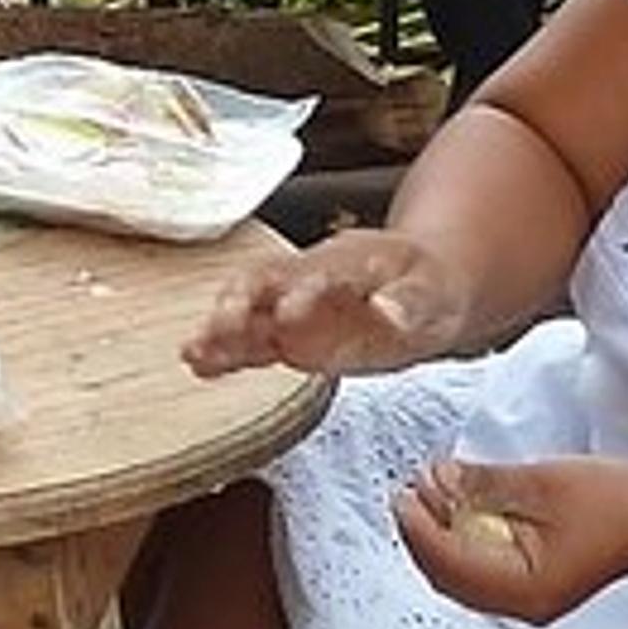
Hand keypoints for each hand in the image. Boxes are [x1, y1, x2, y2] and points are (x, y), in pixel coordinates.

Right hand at [185, 230, 467, 377]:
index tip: (289, 314)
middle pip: (263, 281)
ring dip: (221, 329)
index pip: (319, 272)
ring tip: (195, 352)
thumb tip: (389, 314)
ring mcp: (290, 306)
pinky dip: (223, 351)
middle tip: (223, 328)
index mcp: (345, 263)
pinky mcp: (283, 334)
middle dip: (240, 303)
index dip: (303, 292)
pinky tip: (199, 365)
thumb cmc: (425, 287)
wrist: (418, 284)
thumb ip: (409, 304)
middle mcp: (307, 280)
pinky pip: (248, 341)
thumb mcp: (432, 295)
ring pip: (246, 310)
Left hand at [391, 455, 627, 621]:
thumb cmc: (617, 501)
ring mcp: (529, 603)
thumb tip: (435, 478)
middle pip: (449, 577)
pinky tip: (457, 515)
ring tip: (429, 497)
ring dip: (440, 540)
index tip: (402, 493)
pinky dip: (463, 546)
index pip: (449, 562)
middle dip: (423, 534)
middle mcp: (523, 607)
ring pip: (462, 579)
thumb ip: (482, 484)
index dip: (419, 527)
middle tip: (408, 492)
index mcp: (524, 588)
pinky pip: (482, 576)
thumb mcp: (540, 482)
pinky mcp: (535, 590)